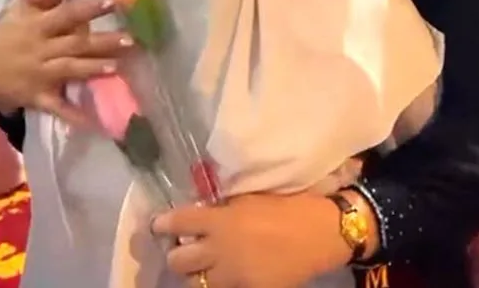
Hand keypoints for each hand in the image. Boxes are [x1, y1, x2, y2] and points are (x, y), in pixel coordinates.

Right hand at [0, 0, 134, 124]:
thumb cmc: (8, 32)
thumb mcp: (25, 5)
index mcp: (40, 25)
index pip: (67, 14)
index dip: (90, 8)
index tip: (113, 3)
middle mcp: (43, 49)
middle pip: (76, 44)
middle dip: (103, 42)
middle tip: (130, 40)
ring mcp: (42, 75)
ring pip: (71, 71)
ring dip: (93, 70)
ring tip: (117, 67)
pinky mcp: (40, 97)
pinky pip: (58, 108)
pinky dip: (74, 116)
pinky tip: (95, 122)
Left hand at [152, 193, 352, 287]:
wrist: (321, 233)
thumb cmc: (289, 206)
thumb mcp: (251, 199)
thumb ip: (224, 209)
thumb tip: (203, 214)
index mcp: (222, 220)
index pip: (180, 222)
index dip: (164, 223)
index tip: (157, 224)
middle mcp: (221, 249)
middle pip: (179, 260)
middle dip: (176, 254)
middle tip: (183, 248)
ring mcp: (234, 276)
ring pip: (195, 284)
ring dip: (195, 275)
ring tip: (201, 268)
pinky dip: (220, 284)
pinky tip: (225, 278)